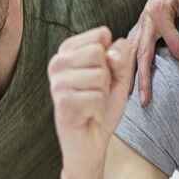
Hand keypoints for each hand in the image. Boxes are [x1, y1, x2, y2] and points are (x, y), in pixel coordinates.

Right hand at [48, 27, 134, 177]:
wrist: (91, 143)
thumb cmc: (102, 106)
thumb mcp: (119, 76)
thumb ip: (122, 56)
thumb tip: (113, 47)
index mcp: (68, 50)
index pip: (101, 35)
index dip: (112, 58)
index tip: (103, 75)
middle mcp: (57, 62)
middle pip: (99, 52)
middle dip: (107, 76)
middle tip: (97, 92)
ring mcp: (56, 82)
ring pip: (99, 75)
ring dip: (103, 94)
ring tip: (92, 104)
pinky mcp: (61, 101)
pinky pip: (96, 96)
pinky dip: (99, 109)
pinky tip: (88, 115)